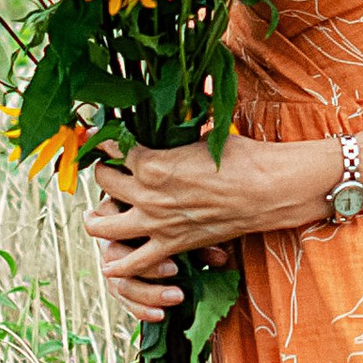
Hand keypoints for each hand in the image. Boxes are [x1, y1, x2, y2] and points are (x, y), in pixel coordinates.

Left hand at [82, 135, 339, 325]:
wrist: (267, 190)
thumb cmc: (241, 157)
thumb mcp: (204, 133)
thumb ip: (181, 125)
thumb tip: (184, 98)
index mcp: (151, 161)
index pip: (113, 148)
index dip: (108, 141)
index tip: (108, 138)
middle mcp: (146, 193)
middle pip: (103, 182)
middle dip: (102, 173)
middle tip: (108, 170)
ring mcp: (156, 222)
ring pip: (104, 226)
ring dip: (96, 218)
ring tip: (96, 213)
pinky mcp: (171, 245)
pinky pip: (134, 262)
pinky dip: (120, 264)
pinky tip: (112, 262)